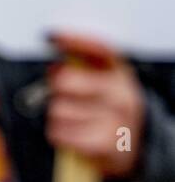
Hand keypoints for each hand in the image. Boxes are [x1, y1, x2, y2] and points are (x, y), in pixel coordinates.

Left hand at [45, 32, 145, 177]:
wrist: (131, 146)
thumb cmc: (105, 107)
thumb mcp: (101, 80)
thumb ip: (79, 63)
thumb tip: (50, 43)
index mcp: (119, 72)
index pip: (98, 47)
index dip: (73, 39)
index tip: (52, 35)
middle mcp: (122, 93)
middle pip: (64, 81)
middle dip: (55, 89)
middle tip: (64, 95)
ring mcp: (116, 119)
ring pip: (57, 110)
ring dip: (57, 116)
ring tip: (75, 119)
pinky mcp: (106, 143)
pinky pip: (59, 133)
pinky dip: (59, 134)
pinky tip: (74, 134)